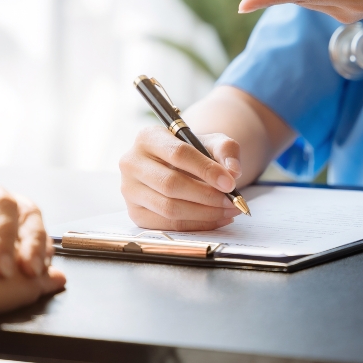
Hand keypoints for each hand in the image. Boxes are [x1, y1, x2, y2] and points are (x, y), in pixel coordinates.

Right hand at [119, 126, 243, 230]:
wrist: (178, 167)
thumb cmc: (194, 153)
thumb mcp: (212, 142)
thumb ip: (227, 151)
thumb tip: (233, 172)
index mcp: (148, 137)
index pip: (178, 154)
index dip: (206, 170)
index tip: (230, 183)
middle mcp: (132, 162)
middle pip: (171, 184)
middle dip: (207, 196)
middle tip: (232, 201)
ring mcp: (130, 190)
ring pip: (169, 208)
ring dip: (204, 213)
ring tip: (229, 211)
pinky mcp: (135, 213)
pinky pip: (168, 225)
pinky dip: (196, 225)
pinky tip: (216, 218)